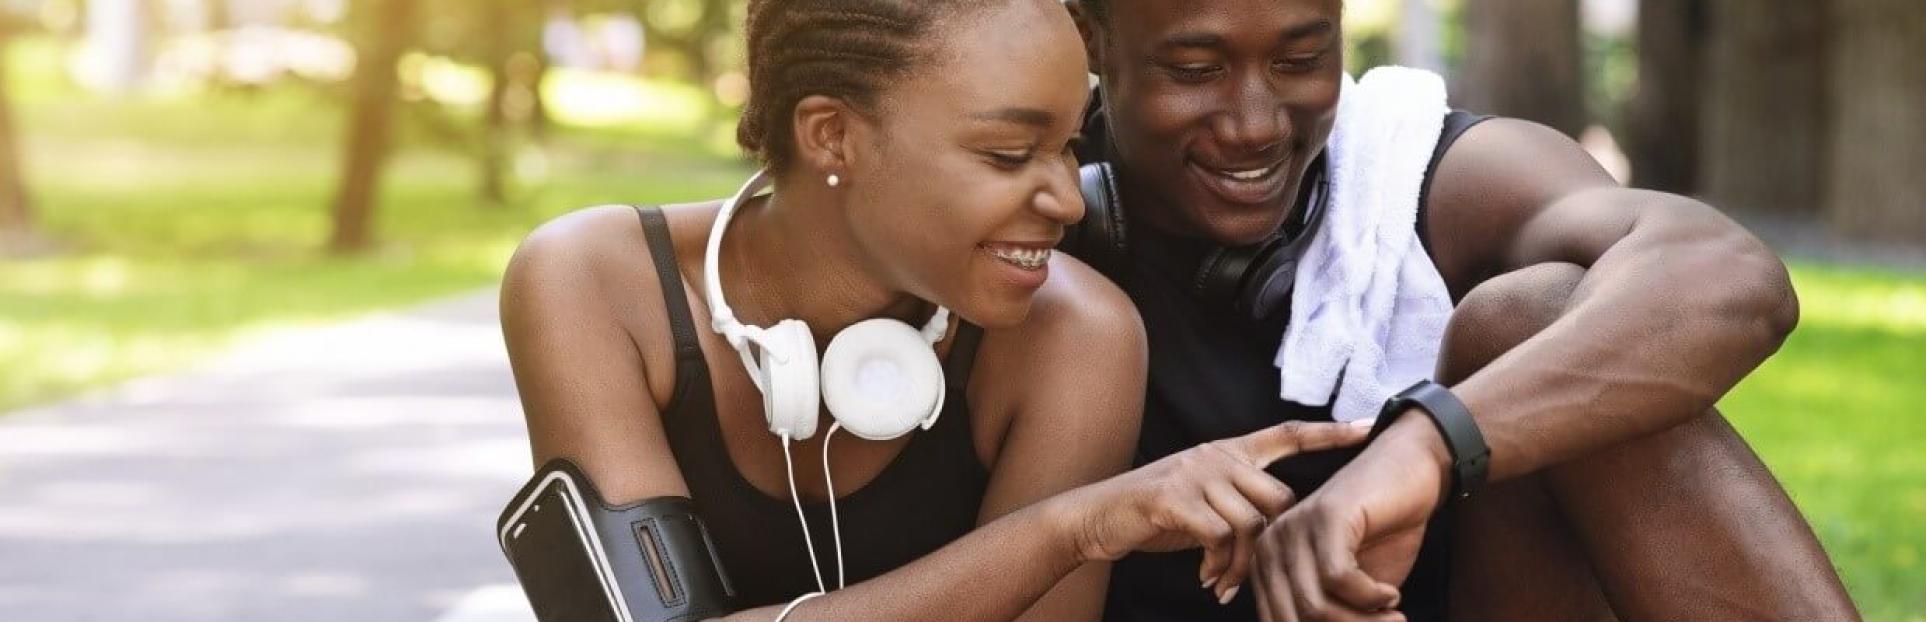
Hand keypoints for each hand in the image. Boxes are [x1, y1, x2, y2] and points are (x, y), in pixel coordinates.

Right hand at [1061, 420, 1371, 603]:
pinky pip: (1219, 538)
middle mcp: (1215, 455)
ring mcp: (1194, 473)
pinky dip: (1217, 566)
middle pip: (1279, 497)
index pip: (1287, 434)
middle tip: (1248, 574)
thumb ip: (1238, 502)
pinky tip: (1204, 577)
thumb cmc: (1153, 514)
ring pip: (1251, 524)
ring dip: (1242, 565)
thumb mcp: (1201, 498)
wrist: (1095, 517)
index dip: (1329, 432)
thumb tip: (1275, 530)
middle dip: (1274, 543)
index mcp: (1227, 452)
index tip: (1369, 424)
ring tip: (1223, 583)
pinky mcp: (1174, 497)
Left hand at [1252, 413, 1451, 621]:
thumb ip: (1332, 617)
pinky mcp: (1325, 517)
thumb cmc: (1381, 537)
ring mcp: (1294, 529)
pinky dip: (1370, 597)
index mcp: (1268, 568)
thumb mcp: (1351, 591)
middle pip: (1294, 621)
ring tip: (1393, 617)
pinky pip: (1337, 578)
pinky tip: (1391, 594)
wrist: (1410, 473)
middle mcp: (1271, 548)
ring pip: (1314, 607)